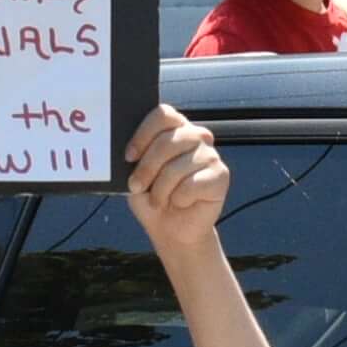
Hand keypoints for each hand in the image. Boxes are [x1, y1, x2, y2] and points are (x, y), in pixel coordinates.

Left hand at [128, 104, 231, 268]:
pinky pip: (192, 184)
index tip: (129, 156)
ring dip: (160, 190)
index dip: (143, 134)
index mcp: (175, 129)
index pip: (163, 115)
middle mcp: (196, 136)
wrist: (173, 231)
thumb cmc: (153, 199)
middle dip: (146, 168)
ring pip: (177, 167)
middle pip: (167, 140)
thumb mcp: (136, 176)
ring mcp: (210, 155)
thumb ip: (135, 159)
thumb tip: (125, 151)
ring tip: (159, 200)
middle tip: (136, 186)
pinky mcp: (221, 175)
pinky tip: (181, 202)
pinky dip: (179, 199)